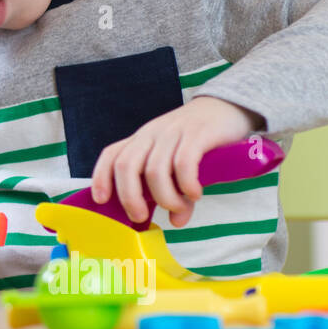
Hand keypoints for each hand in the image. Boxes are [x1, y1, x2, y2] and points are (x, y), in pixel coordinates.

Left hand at [89, 96, 264, 227]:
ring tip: (179, 207)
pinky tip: (195, 194)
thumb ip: (174, 191)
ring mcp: (173, 132)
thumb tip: (177, 221)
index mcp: (141, 140)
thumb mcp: (177, 162)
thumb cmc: (197, 139)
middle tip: (142, 217)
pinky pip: (183, 163)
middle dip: (129, 197)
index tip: (101, 200)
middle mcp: (152, 134)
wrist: (226, 107)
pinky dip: (186, 184)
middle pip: (127, 166)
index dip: (101, 177)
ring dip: (165, 197)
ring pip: (155, 170)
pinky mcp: (197, 134)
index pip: (112, 154)